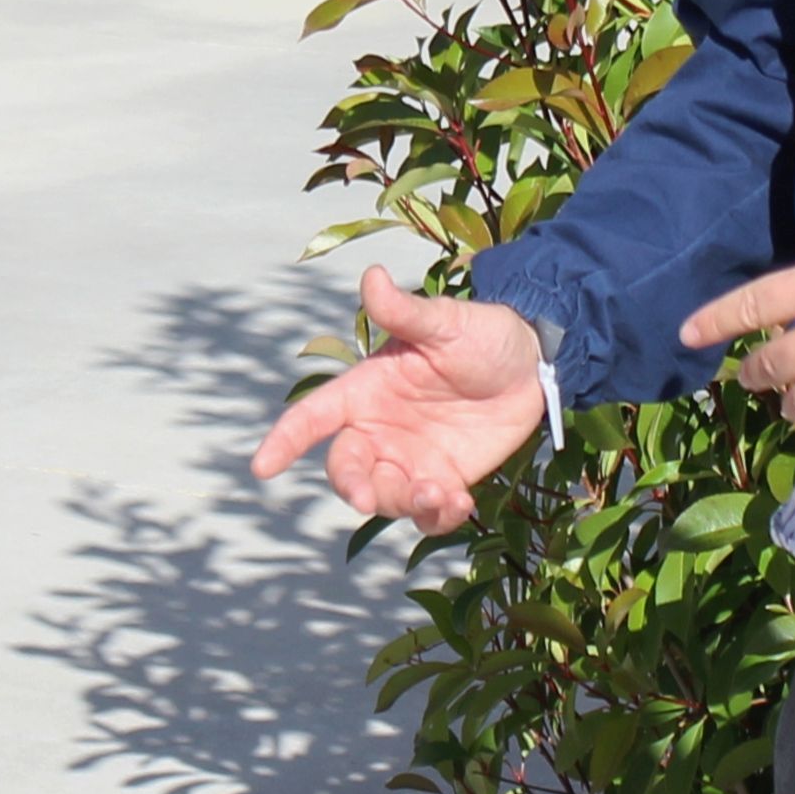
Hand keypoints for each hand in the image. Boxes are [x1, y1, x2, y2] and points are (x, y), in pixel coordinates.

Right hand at [248, 268, 549, 533]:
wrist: (532, 364)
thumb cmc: (481, 334)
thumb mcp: (444, 322)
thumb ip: (405, 312)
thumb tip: (373, 276)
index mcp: (367, 390)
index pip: (314, 417)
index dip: (285, 440)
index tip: (262, 466)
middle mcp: (380, 429)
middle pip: (345, 468)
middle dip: (351, 487)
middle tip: (369, 500)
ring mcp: (410, 459)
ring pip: (385, 497)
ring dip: (403, 503)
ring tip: (440, 494)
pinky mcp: (443, 481)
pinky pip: (427, 514)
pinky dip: (436, 517)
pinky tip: (460, 503)